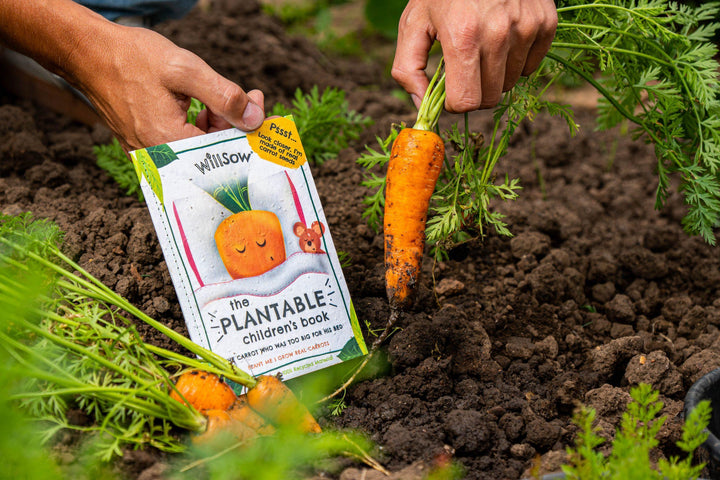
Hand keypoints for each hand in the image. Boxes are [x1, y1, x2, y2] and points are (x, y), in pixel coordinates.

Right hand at [71, 24, 263, 150]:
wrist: (87, 54)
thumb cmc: (132, 58)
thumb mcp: (184, 69)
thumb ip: (223, 95)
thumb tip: (255, 118)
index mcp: (169, 143)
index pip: (225, 151)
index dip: (251, 134)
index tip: (267, 117)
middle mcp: (159, 158)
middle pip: (213, 155)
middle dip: (237, 128)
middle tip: (252, 101)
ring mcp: (150, 155)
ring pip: (199, 150)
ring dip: (219, 126)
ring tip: (225, 100)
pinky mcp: (146, 147)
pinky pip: (182, 146)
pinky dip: (199, 129)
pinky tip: (202, 109)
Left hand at [392, 0, 556, 111]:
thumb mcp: (414, 24)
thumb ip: (408, 70)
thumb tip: (421, 107)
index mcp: (462, 38)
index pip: (466, 101)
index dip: (454, 103)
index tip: (449, 91)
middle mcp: (498, 34)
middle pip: (490, 98)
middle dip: (474, 91)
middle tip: (465, 68)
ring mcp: (525, 27)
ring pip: (511, 83)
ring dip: (495, 75)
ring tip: (482, 46)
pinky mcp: (545, 23)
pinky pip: (531, 66)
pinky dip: (516, 60)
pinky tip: (502, 38)